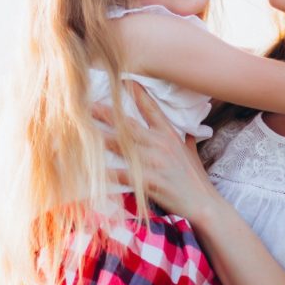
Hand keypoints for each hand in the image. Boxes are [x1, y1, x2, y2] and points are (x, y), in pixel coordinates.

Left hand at [90, 81, 219, 222]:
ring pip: (121, 146)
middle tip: (86, 105)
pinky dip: (106, 173)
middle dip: (106, 114)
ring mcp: (155, 161)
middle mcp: (160, 144)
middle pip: (128, 124)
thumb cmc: (195, 181)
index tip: (122, 79)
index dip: (137, 93)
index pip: (151, 109)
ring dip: (99, 138)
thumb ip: (185, 139)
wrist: (204, 205)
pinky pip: (122, 174)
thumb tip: (187, 130)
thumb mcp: (191, 154)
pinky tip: (90, 170)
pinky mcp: (150, 180)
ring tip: (81, 131)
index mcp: (169, 135)